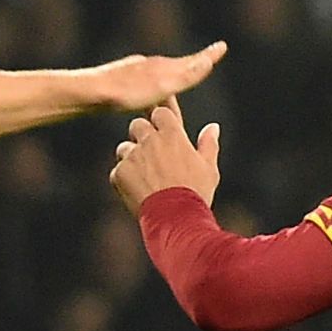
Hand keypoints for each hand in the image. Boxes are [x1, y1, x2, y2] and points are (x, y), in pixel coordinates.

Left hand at [94, 42, 225, 111]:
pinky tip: (141, 91)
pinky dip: (149, 84)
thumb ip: (184, 76)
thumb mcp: (160, 87)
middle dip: (191, 64)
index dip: (207, 57)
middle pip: (175, 65)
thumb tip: (208, 61)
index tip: (222, 46)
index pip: (191, 62)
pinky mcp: (117, 80)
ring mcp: (132, 71)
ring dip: (169, 75)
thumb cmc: (124, 94)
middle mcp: (148, 65)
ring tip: (177, 78)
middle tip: (205, 60)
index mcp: (162, 68)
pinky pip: (140, 81)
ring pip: (157, 72)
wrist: (86, 93)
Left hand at [109, 95, 220, 214]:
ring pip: (124, 148)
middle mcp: (150, 141)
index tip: (163, 131)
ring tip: (146, 177)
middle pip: (137, 125)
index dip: (160, 121)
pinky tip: (139, 191)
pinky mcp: (119, 173)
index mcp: (173, 135)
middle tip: (150, 152)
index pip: (160, 113)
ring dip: (131, 157)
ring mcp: (132, 156)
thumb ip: (208, 144)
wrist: (175, 217)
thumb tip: (212, 127)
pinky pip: (118, 170)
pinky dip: (125, 178)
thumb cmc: (196, 192)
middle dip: (141, 134)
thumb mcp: (208, 167)